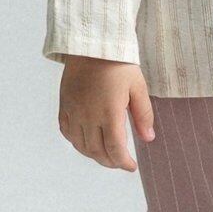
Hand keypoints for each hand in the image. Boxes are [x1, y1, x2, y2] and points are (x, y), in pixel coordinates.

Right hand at [57, 56, 155, 170]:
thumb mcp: (138, 87)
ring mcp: (74, 111)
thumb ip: (143, 114)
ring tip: (106, 155)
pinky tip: (86, 142)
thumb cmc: (118, 63)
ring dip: (94, 155)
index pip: (115, 149)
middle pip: (97, 151)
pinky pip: (67, 131)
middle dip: (110, 162)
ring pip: (80, 145)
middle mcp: (88, 115)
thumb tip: (148, 138)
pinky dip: (77, 142)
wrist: (92, 44)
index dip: (123, 162)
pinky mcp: (64, 104)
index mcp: (109, 112)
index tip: (131, 166)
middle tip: (120, 162)